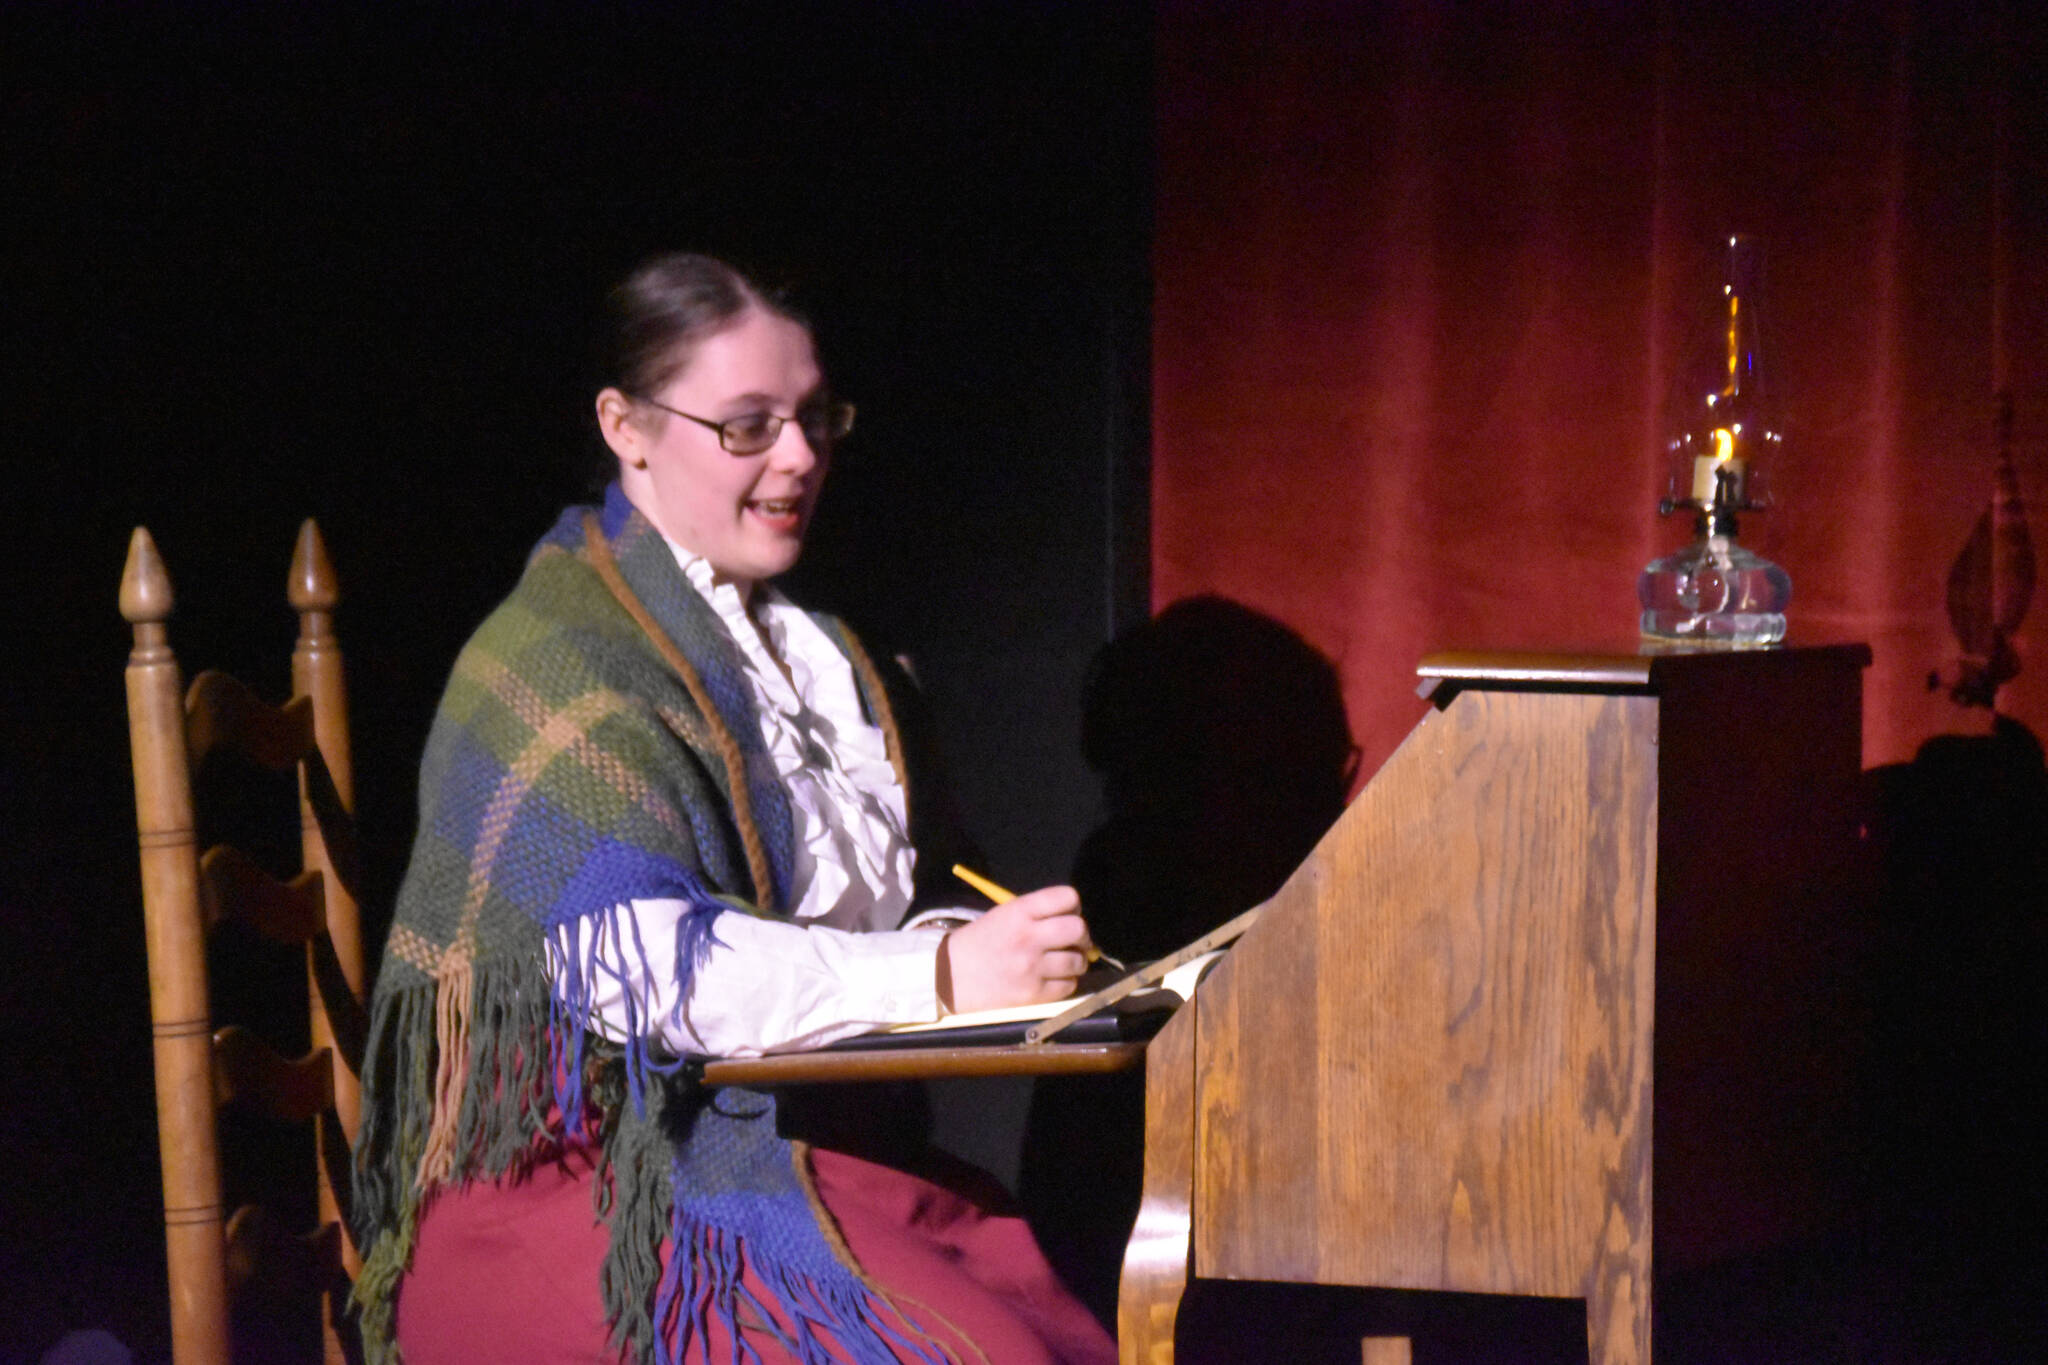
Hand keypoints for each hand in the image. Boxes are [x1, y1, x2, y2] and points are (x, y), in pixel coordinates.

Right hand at [935, 885, 1092, 1013]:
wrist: (947, 978)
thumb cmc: (978, 944)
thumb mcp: (1002, 916)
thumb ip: (1036, 915)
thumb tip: (1075, 923)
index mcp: (1019, 911)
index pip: (1068, 897)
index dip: (1073, 907)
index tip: (1068, 916)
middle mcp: (1028, 937)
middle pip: (1078, 929)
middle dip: (1082, 936)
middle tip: (1074, 942)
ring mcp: (1032, 968)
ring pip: (1077, 961)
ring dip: (1075, 962)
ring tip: (1062, 964)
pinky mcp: (1033, 994)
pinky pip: (1068, 986)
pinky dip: (1065, 983)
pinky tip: (1052, 980)